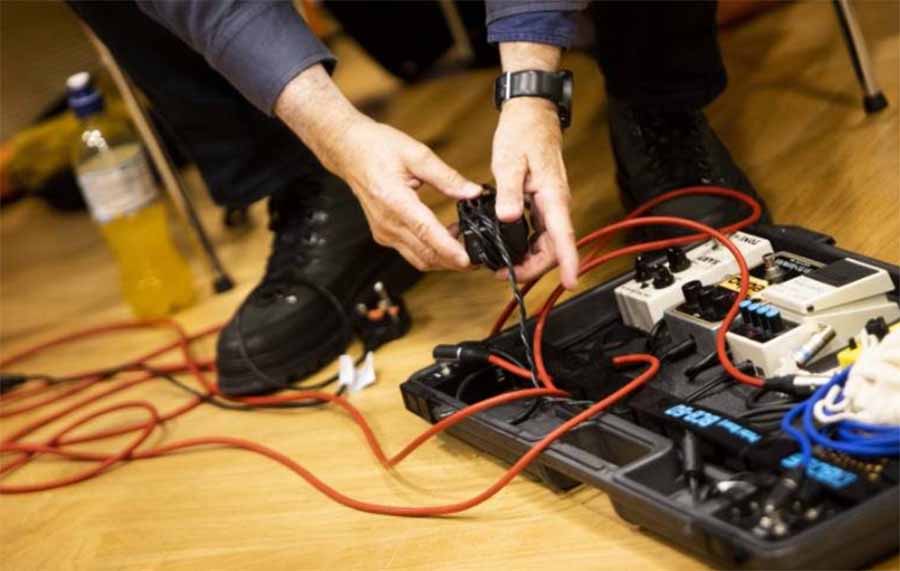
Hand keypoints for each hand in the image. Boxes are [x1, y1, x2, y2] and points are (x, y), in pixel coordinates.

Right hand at [274, 65, 479, 271]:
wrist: (348, 150)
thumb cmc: (377, 147)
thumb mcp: (417, 154)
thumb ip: (447, 176)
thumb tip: (473, 192)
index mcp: (394, 201)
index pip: (426, 232)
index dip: (448, 249)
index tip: (468, 260)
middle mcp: (387, 222)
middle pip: (424, 254)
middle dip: (453, 261)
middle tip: (479, 256)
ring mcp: (383, 231)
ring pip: (418, 258)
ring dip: (443, 258)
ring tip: (466, 245)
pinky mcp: (383, 234)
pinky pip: (410, 251)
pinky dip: (430, 250)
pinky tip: (445, 236)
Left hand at [491, 97, 578, 288]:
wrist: (532, 115)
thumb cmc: (524, 133)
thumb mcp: (509, 161)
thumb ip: (508, 191)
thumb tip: (509, 217)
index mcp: (552, 196)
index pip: (565, 236)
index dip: (568, 262)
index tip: (570, 282)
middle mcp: (556, 203)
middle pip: (553, 247)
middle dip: (534, 267)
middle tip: (506, 275)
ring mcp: (551, 204)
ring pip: (546, 241)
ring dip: (529, 258)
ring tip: (503, 266)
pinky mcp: (543, 202)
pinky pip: (540, 231)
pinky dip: (526, 244)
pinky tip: (509, 246)